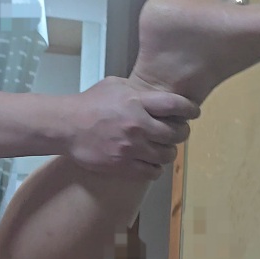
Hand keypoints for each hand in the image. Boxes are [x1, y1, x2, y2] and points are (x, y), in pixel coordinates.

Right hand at [64, 78, 195, 179]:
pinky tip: (151, 162)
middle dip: (181, 133)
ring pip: (167, 155)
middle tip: (177, 132)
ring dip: (168, 152)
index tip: (193, 113)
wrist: (66, 127)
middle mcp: (137, 126)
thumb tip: (158, 97)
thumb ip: (139, 92)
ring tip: (163, 148)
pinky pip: (152, 172)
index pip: (176, 105)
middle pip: (176, 133)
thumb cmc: (89, 104)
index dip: (190, 110)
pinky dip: (155, 168)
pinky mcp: (122, 166)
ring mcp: (130, 148)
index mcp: (137, 102)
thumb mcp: (116, 86)